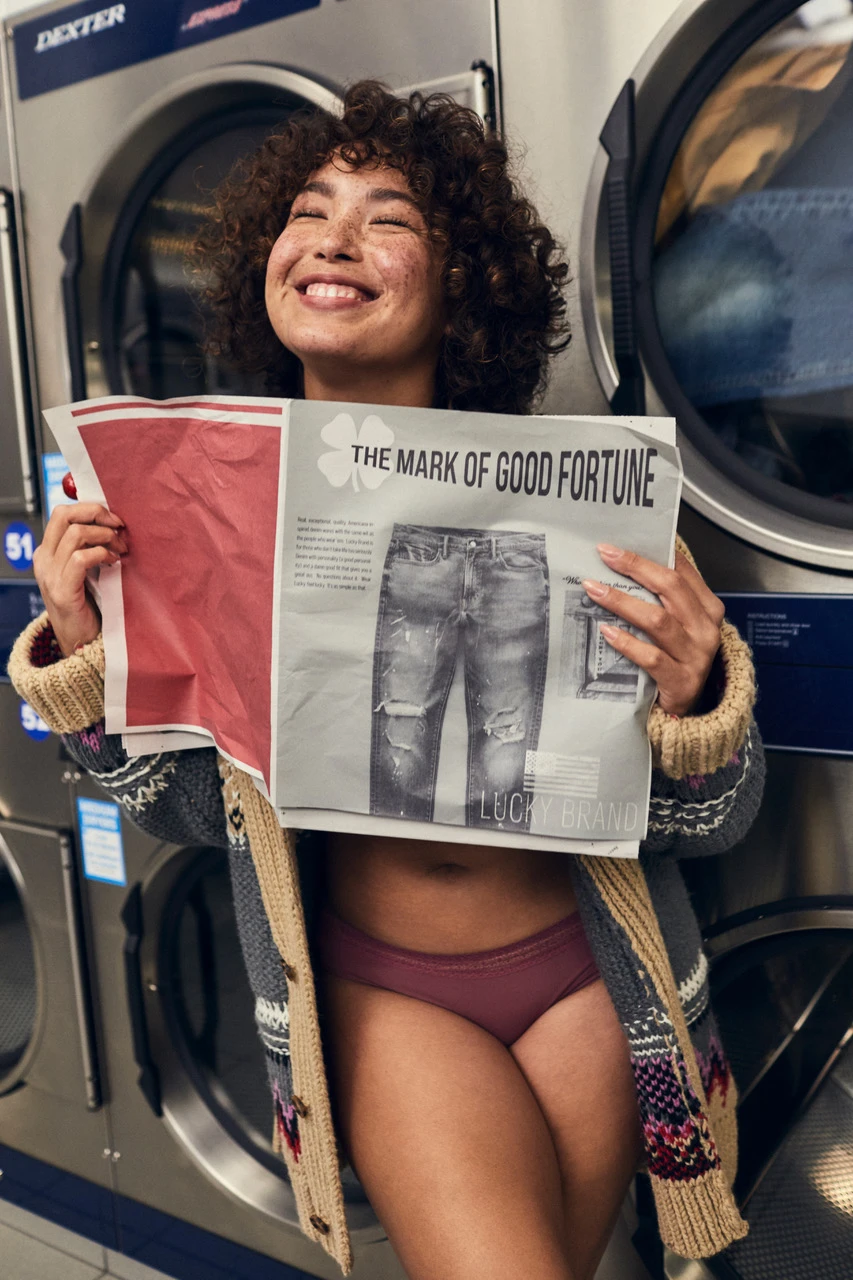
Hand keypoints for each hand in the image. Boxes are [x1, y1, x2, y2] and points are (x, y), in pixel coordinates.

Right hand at [33, 503, 127, 657]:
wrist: (81, 642)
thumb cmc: (90, 605)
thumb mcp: (86, 570)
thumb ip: (89, 547)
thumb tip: (111, 521)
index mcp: (47, 552)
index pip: (62, 513)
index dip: (90, 509)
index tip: (114, 520)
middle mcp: (44, 560)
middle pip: (64, 515)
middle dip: (96, 514)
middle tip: (118, 527)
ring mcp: (50, 575)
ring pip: (76, 534)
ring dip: (105, 537)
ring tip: (120, 550)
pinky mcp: (63, 591)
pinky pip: (81, 558)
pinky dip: (102, 554)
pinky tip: (114, 563)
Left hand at [581, 543, 724, 716]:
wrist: (684, 713)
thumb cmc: (676, 661)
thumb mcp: (678, 626)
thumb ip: (663, 600)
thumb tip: (625, 565)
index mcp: (708, 608)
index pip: (681, 571)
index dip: (648, 555)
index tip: (615, 547)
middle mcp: (706, 629)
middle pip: (670, 588)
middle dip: (635, 567)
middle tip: (604, 556)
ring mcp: (697, 656)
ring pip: (658, 620)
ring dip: (622, 602)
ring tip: (594, 590)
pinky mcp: (682, 681)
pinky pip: (652, 657)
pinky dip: (627, 643)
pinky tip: (607, 632)